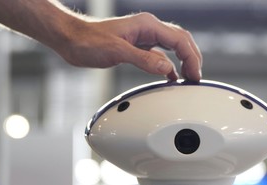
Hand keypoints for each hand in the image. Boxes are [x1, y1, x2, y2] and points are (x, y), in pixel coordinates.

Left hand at [56, 12, 201, 80]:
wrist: (70, 39)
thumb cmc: (88, 41)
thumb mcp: (117, 52)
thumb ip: (144, 60)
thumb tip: (168, 69)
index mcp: (147, 25)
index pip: (180, 40)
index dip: (191, 58)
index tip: (195, 75)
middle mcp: (149, 29)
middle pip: (181, 41)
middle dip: (193, 58)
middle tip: (197, 78)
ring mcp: (144, 37)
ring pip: (174, 47)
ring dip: (184, 61)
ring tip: (190, 78)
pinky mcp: (137, 46)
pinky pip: (161, 54)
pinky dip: (170, 66)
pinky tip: (172, 77)